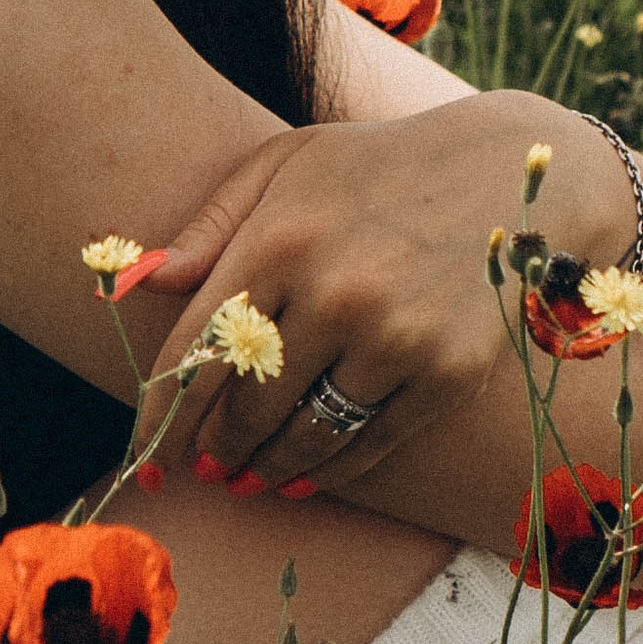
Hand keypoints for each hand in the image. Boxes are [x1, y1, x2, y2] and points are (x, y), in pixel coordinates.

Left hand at [131, 98, 642, 497]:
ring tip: (245, 478)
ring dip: (265, 467)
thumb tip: (130, 284)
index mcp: (280, 238)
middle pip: (247, 403)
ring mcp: (396, 337)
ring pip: (306, 435)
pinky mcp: (447, 373)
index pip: (196, 350)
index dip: (163, 415)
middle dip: (214, 446)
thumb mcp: (287, 166)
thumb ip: (209, 225)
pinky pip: (371, 443)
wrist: (513, 174)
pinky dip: (331, 468)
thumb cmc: (378, 167)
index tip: (147, 455)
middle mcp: (335, 292)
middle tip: (202, 467)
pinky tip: (305, 475)